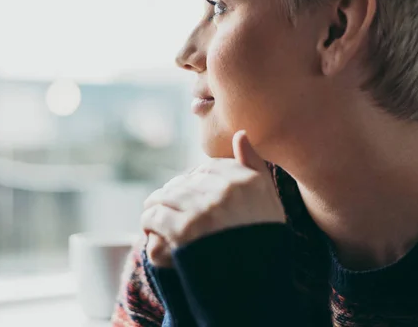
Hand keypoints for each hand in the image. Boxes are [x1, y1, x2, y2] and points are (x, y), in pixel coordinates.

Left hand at [142, 131, 285, 266]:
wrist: (254, 284)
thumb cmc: (263, 240)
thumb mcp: (268, 199)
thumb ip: (253, 165)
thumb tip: (240, 133)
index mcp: (247, 179)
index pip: (208, 168)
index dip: (196, 182)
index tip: (191, 195)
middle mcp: (226, 190)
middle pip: (184, 182)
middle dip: (174, 195)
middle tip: (166, 207)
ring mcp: (205, 209)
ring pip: (167, 195)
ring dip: (157, 206)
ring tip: (153, 215)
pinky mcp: (185, 229)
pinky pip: (156, 214)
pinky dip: (149, 220)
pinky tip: (150, 228)